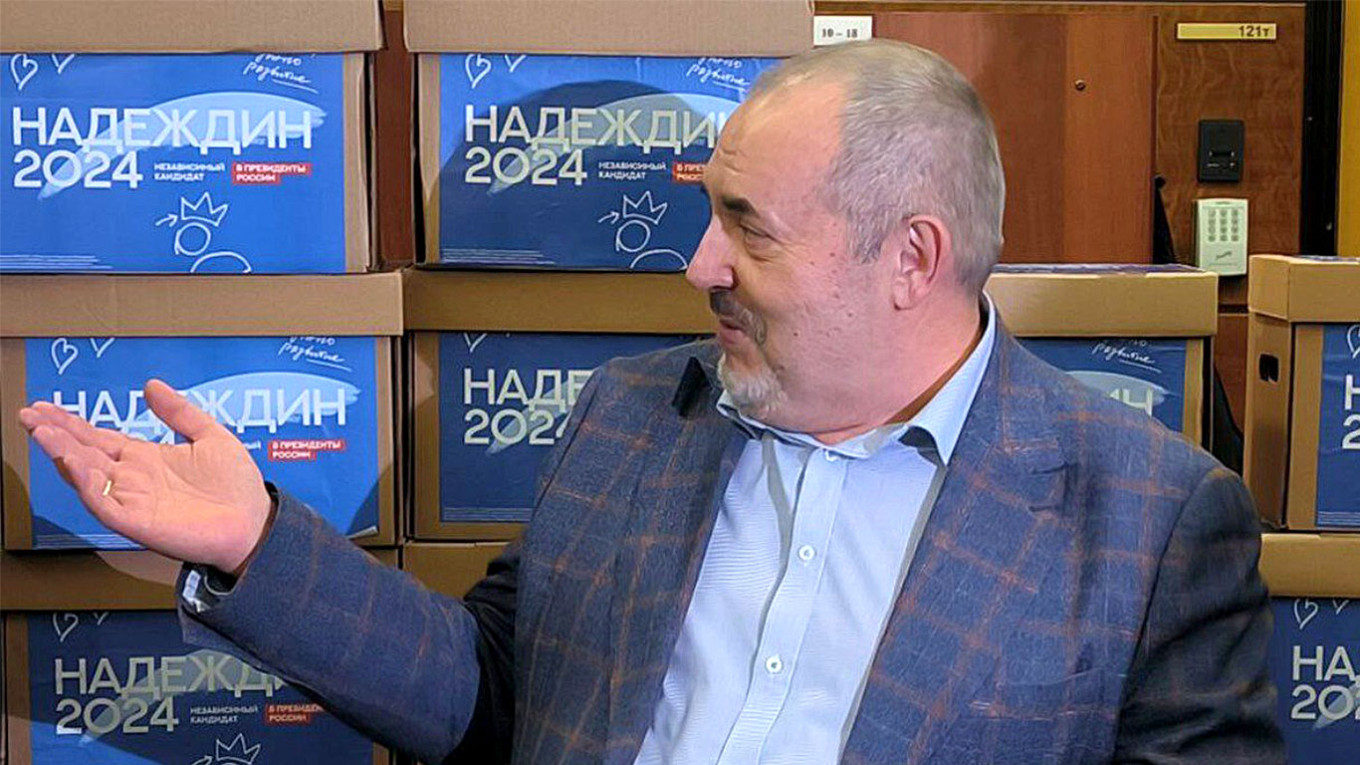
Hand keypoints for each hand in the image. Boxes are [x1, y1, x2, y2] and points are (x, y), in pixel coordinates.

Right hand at [19, 379, 272, 573]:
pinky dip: (89, 485)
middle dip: (55, 433)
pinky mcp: (138, 522)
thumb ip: (179, 412)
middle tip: (29, 414)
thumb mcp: (210, 435)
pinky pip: (105, 504)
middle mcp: (133, 478)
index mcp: (146, 458)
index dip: (71, 423)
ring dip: (64, 455)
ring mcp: (133, 500)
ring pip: (87, 476)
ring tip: (43, 432)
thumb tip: (152, 386)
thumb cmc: (236, 485)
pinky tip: (77, 465)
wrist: (254, 521)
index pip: (99, 437)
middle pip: (84, 453)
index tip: (45, 406)